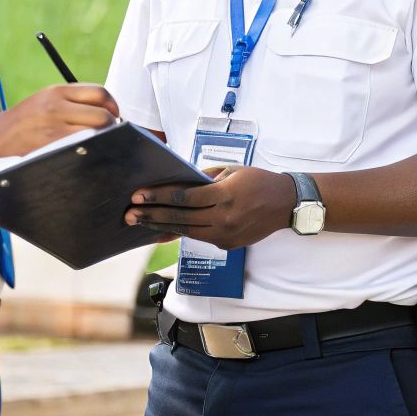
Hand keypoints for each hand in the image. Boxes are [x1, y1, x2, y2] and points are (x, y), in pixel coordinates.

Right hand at [0, 84, 118, 156]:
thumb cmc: (25, 119)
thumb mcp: (46, 99)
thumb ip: (72, 100)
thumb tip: (104, 108)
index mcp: (58, 91)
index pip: (99, 92)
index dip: (112, 105)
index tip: (114, 114)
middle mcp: (57, 106)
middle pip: (102, 113)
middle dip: (111, 125)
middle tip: (110, 132)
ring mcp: (55, 126)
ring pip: (95, 131)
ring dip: (104, 138)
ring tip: (100, 142)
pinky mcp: (52, 144)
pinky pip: (83, 145)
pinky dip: (91, 148)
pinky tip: (88, 150)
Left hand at [124, 166, 297, 249]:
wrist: (286, 204)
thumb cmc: (259, 181)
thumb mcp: (233, 170)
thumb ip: (205, 178)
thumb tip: (179, 183)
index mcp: (226, 195)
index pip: (185, 198)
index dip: (159, 197)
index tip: (138, 195)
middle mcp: (225, 218)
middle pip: (181, 218)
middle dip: (152, 215)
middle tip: (129, 213)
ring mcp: (226, 235)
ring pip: (187, 232)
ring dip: (161, 227)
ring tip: (140, 222)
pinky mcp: (228, 245)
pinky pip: (199, 237)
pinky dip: (181, 233)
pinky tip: (163, 230)